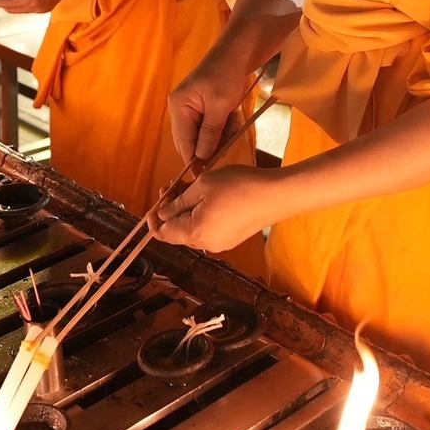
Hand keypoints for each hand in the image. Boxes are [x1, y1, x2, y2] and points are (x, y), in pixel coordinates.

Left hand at [0, 0, 79, 14]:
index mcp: (31, 0)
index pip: (7, 4)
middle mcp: (35, 9)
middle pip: (12, 9)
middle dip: (2, 1)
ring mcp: (41, 10)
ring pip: (19, 9)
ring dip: (11, 1)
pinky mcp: (44, 9)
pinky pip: (27, 7)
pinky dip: (21, 0)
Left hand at [153, 164, 276, 252]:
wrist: (275, 195)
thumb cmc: (237, 187)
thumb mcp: (201, 187)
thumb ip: (177, 203)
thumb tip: (161, 215)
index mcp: (194, 233)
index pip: (162, 234)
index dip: (154, 219)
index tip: (156, 201)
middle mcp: (205, 244)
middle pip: (178, 231)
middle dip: (172, 209)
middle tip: (175, 185)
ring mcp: (221, 243)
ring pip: (193, 228)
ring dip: (187, 209)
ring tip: (193, 186)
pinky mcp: (232, 238)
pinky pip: (208, 228)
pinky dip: (202, 214)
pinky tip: (209, 196)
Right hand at [167, 51, 259, 162]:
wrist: (237, 54)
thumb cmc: (226, 75)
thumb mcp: (220, 105)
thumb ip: (210, 132)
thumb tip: (200, 157)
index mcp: (179, 107)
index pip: (184, 142)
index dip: (193, 160)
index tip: (202, 176)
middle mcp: (180, 110)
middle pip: (191, 141)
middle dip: (211, 145)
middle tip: (228, 140)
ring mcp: (190, 110)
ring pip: (203, 137)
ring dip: (220, 135)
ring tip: (233, 120)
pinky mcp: (202, 110)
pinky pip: (210, 128)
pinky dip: (222, 128)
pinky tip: (232, 116)